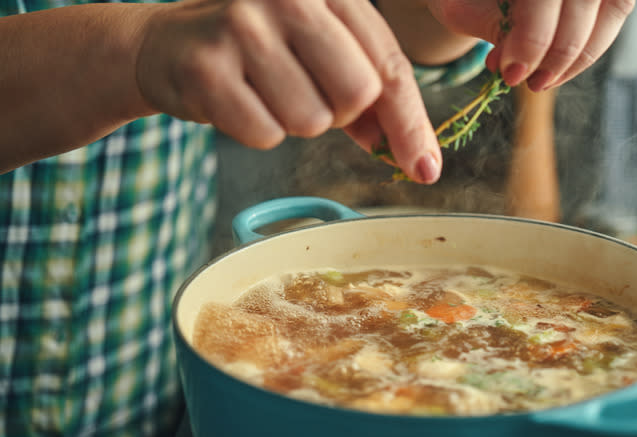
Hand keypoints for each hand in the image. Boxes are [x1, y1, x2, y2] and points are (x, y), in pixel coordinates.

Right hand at [135, 0, 441, 183]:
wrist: (168, 45)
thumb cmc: (259, 52)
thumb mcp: (322, 56)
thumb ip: (371, 97)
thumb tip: (416, 155)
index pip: (390, 65)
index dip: (410, 123)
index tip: (424, 168)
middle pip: (357, 95)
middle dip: (338, 114)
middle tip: (304, 94)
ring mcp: (244, 25)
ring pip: (312, 121)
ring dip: (294, 122)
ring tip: (264, 91)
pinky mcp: (207, 65)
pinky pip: (266, 134)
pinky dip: (257, 131)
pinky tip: (237, 100)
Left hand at [426, 0, 634, 90]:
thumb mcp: (463, 6)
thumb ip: (490, 27)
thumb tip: (514, 66)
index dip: (532, 38)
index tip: (511, 73)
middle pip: (583, 0)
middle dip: (556, 52)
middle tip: (528, 83)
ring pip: (613, 7)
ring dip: (578, 56)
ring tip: (541, 82)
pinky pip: (615, 13)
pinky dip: (588, 49)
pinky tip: (556, 70)